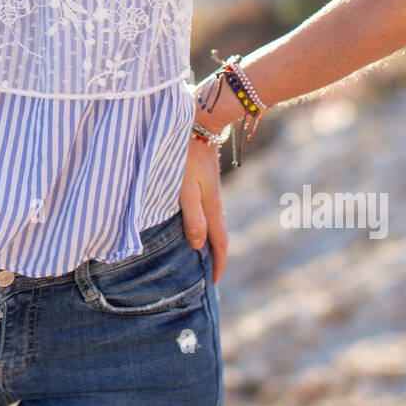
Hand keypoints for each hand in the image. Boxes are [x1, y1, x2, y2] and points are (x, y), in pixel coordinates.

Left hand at [178, 137, 227, 282]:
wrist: (200, 122)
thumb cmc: (185, 156)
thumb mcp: (185, 189)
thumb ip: (192, 217)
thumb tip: (198, 246)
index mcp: (212, 207)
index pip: (219, 242)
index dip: (218, 263)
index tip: (214, 282)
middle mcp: (215, 202)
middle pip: (217, 234)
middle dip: (214, 255)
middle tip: (205, 274)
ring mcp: (211, 191)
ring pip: (212, 222)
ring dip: (208, 240)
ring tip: (197, 254)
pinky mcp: (204, 181)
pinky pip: (206, 210)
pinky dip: (202, 224)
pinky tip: (192, 224)